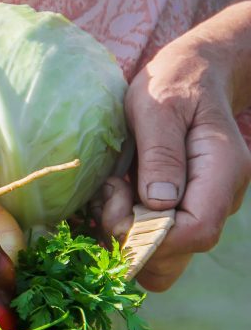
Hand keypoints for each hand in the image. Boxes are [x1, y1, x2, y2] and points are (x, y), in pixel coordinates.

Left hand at [100, 38, 250, 291]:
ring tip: (109, 190)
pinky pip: (150, 238)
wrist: (191, 74)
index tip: (116, 207)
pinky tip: (111, 194)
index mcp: (222, 172)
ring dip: (122, 234)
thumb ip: (160, 154)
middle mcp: (218, 198)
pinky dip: (123, 226)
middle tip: (108, 196)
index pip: (196, 231)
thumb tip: (159, 204)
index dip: (151, 236)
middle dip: (132, 240)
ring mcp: (200, 207)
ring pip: (161, 254)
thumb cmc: (174, 83)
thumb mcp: (159, 107)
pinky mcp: (178, 209)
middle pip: (179, 255)